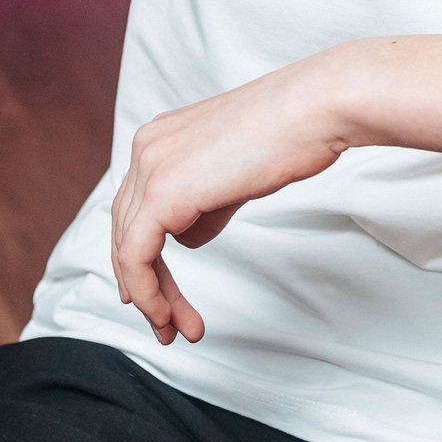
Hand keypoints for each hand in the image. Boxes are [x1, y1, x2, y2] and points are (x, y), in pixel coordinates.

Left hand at [110, 57, 350, 344]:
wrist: (314, 111)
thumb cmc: (292, 135)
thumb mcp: (235, 173)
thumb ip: (205, 202)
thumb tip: (189, 234)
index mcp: (160, 138)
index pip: (135, 208)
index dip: (139, 256)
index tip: (155, 297)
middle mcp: (146, 148)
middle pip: (128, 230)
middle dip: (145, 284)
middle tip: (167, 325)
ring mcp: (150, 168)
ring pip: (129, 248)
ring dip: (152, 297)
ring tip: (176, 330)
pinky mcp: (162, 192)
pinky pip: (136, 254)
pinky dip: (148, 290)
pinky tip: (166, 314)